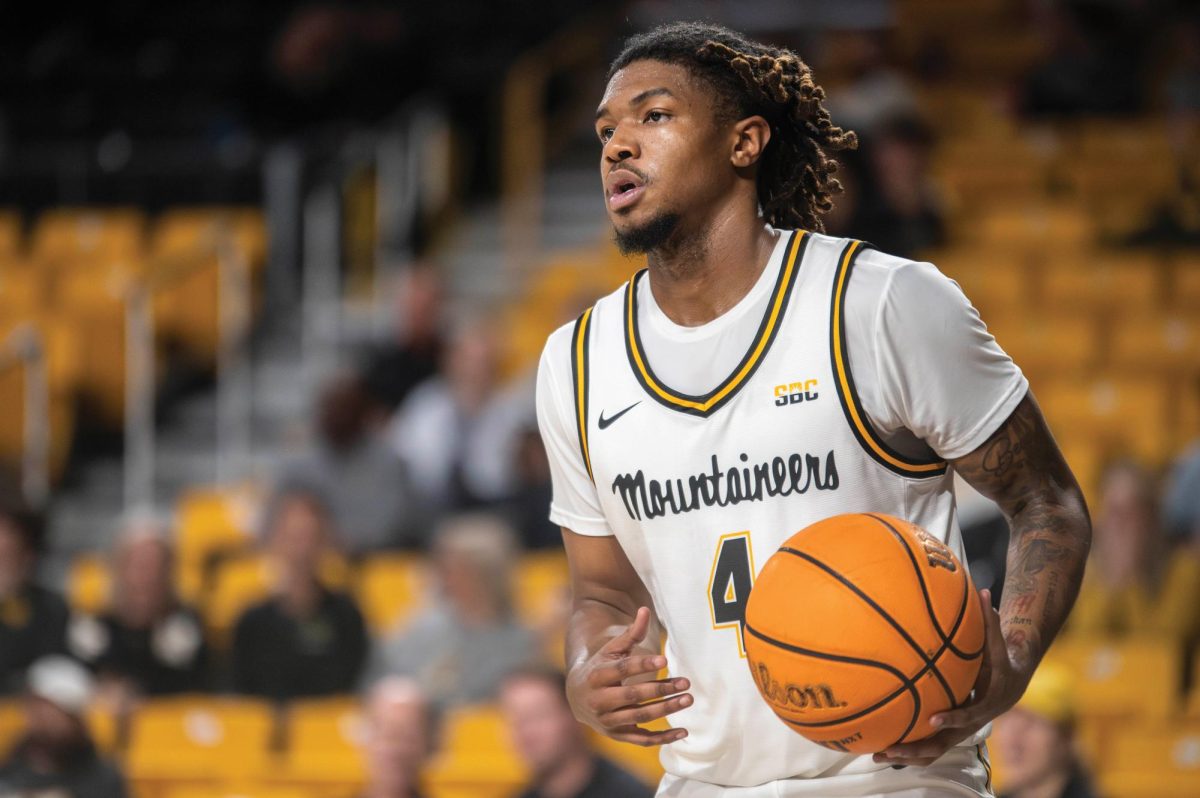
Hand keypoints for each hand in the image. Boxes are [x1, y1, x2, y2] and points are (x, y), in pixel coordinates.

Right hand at [566, 606, 691, 746]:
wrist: (578, 696)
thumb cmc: (600, 667)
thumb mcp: (611, 650)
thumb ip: (630, 634)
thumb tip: (645, 610)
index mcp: (597, 676)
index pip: (622, 669)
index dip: (642, 664)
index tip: (664, 659)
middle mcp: (599, 701)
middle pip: (633, 695)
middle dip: (660, 689)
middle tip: (685, 683)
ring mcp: (608, 721)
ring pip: (640, 717)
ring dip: (665, 710)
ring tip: (687, 699)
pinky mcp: (617, 735)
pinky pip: (642, 740)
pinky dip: (663, 738)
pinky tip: (684, 731)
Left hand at [873, 589, 1029, 766]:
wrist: (1012, 681)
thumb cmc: (1000, 658)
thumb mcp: (998, 643)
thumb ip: (991, 622)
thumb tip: (983, 592)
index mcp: (984, 703)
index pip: (968, 715)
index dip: (951, 718)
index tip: (932, 719)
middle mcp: (971, 721)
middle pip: (946, 742)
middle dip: (920, 748)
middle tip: (894, 747)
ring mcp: (960, 729)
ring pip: (934, 749)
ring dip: (908, 755)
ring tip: (878, 755)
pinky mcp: (950, 728)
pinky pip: (928, 743)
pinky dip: (909, 747)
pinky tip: (882, 744)